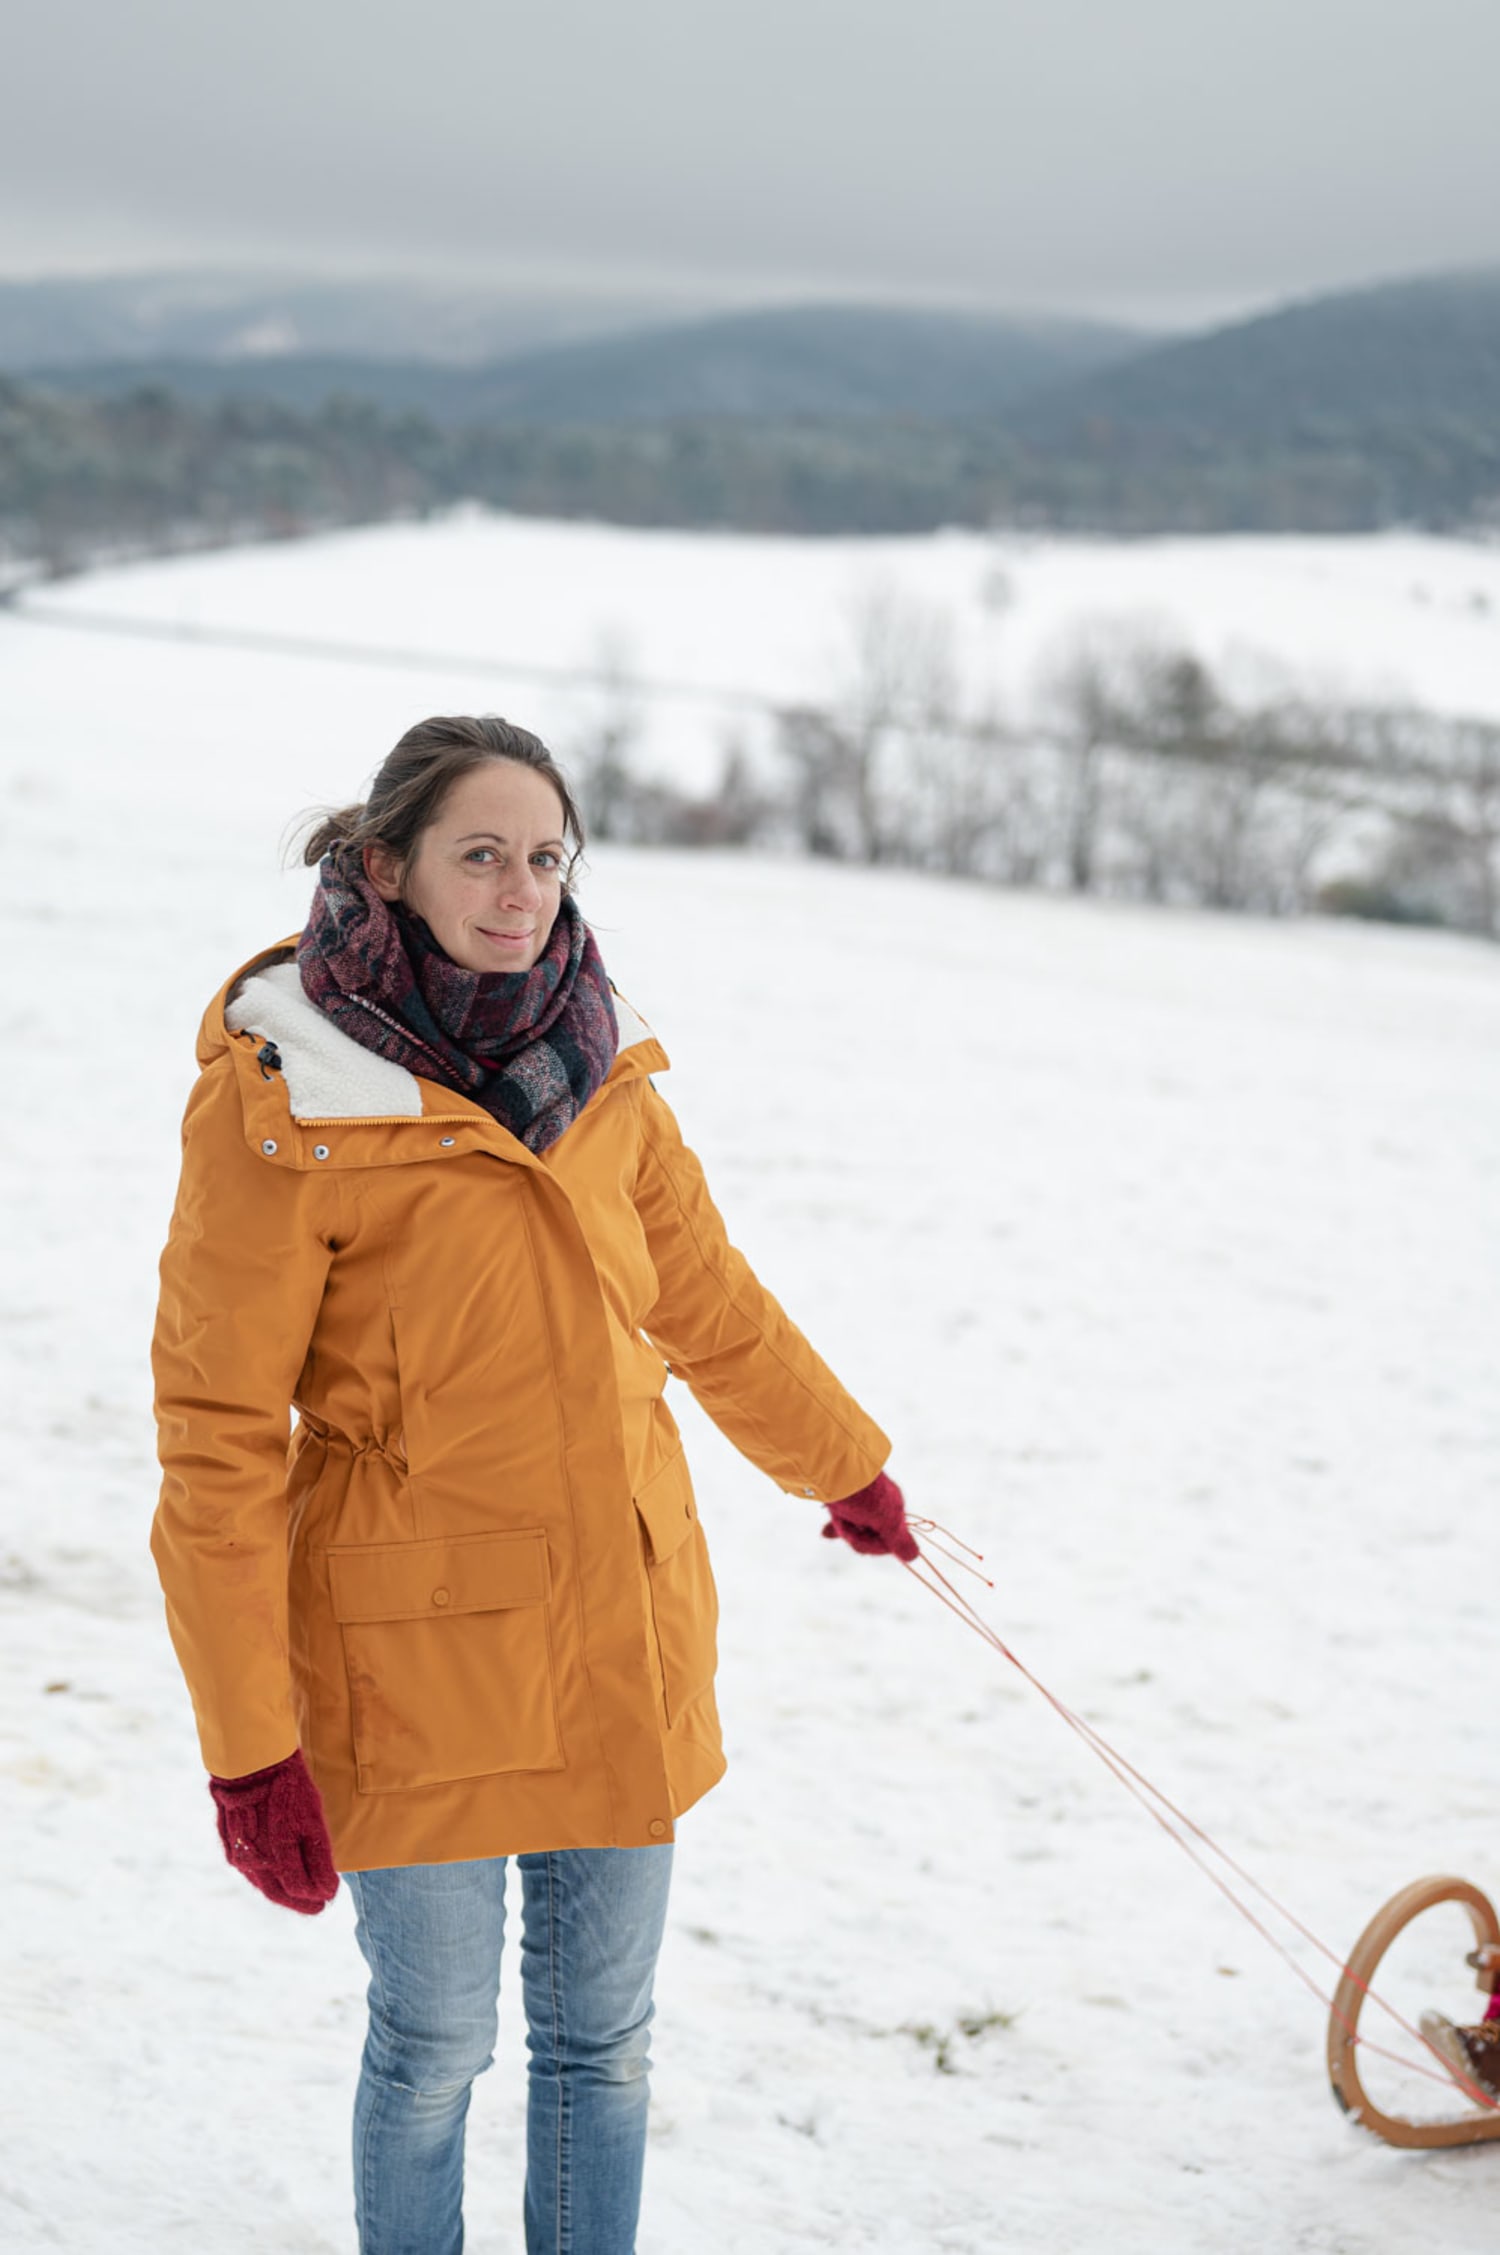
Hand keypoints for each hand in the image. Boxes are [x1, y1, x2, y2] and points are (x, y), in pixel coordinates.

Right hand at [208, 1749, 339, 1913]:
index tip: (331, 1894)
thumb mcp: (312, 1819)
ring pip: (264, 1885)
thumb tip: (326, 1890)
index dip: (320, 1895)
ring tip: (301, 1896)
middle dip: (302, 1902)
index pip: (303, 1889)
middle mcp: (258, 1863)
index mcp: (281, 1856)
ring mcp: (241, 1856)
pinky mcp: (232, 1848)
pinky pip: (251, 1872)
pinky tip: (278, 1878)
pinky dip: (267, 1879)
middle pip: (281, 1894)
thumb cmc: (288, 1788)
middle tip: (318, 1906)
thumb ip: (318, 1859)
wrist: (252, 1765)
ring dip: (284, 1894)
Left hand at [821, 1471, 918, 1562]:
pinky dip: (838, 1525)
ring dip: (845, 1529)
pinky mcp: (846, 1496)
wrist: (836, 1465)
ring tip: (838, 1517)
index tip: (862, 1539)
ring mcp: (862, 1501)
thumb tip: (914, 1557)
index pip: (890, 1542)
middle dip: (857, 1537)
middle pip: (871, 1536)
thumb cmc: (864, 1495)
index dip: (875, 1547)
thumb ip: (899, 1540)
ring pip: (855, 1529)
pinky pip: (843, 1518)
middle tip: (848, 1526)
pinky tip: (826, 1532)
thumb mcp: (886, 1520)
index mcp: (895, 1509)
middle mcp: (881, 1505)